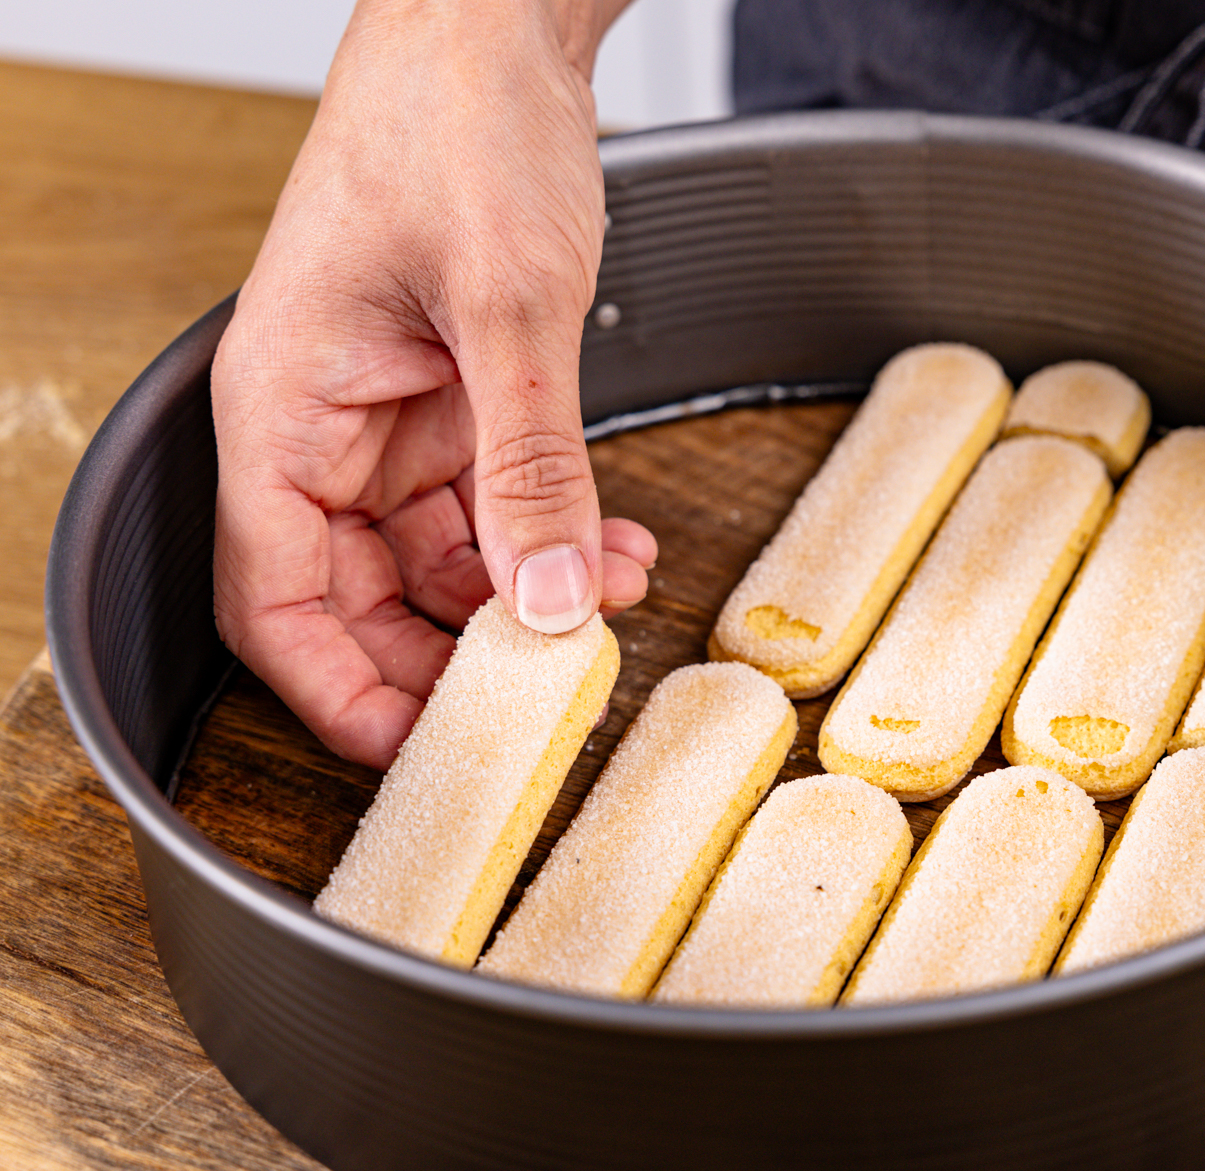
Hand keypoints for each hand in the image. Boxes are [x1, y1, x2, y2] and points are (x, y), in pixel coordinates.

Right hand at [212, 0, 652, 768]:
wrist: (495, 32)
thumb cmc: (456, 125)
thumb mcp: (509, 308)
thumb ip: (531, 465)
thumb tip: (550, 605)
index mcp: (283, 411)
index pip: (275, 602)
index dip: (338, 695)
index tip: (418, 753)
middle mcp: (326, 429)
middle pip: (359, 601)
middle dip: (455, 655)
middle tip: (545, 694)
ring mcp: (394, 419)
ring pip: (441, 564)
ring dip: (527, 595)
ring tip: (610, 596)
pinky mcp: (458, 400)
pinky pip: (495, 506)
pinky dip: (553, 536)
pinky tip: (617, 546)